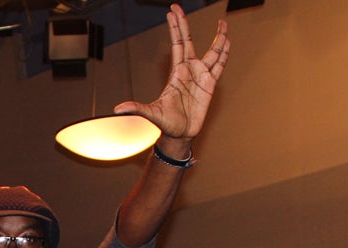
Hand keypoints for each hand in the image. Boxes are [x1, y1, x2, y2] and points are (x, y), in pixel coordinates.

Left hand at [114, 3, 230, 143]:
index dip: (176, 28)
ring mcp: (201, 76)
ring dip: (218, 38)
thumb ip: (136, 108)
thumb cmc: (166, 124)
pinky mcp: (211, 85)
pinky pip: (220, 65)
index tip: (172, 12)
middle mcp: (189, 70)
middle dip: (185, 25)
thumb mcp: (151, 114)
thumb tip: (118, 109)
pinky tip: (228, 42)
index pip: (177, 44)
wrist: (180, 135)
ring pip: (213, 52)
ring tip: (222, 23)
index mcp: (176, 72)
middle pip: (189, 42)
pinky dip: (225, 53)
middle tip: (179, 7)